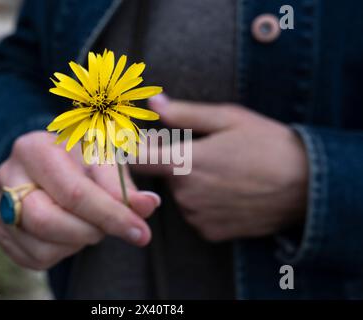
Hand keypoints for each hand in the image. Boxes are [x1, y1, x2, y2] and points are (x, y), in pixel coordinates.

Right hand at [0, 131, 159, 269]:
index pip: (73, 192)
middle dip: (89, 231)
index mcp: (34, 149)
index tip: (141, 232)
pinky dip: (61, 253)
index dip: (111, 215)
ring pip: (41, 245)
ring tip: (88, 224)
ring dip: (77, 243)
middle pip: (47, 221)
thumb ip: (123, 185)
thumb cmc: (80, 159)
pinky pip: (33, 258)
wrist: (48, 163)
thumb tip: (148, 205)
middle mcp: (8, 175)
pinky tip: (70, 232)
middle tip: (108, 226)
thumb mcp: (104, 161)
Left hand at [133, 95, 307, 241]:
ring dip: (192, 184)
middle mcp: (184, 195)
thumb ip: (183, 113)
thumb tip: (153, 102)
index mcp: (183, 163)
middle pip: (163, 176)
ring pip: (181, 195)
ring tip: (224, 172)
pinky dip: (205, 203)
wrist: (306, 187)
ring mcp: (197, 217)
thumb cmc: (268, 145)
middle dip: (175, 163)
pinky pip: (195, 214)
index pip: (136, 159)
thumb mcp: (228, 119)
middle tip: (207, 153)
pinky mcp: (209, 232)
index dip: (130, 149)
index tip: (132, 142)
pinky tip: (228, 192)